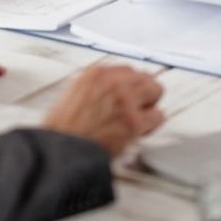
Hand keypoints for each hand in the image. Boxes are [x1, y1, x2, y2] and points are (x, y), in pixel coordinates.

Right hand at [42, 65, 164, 156]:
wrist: (63, 151)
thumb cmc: (65, 130)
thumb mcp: (75, 94)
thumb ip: (98, 86)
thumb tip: (117, 88)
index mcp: (95, 73)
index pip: (127, 69)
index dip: (130, 85)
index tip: (129, 95)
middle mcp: (112, 82)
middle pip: (145, 76)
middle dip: (143, 93)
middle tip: (137, 108)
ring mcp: (125, 100)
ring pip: (156, 90)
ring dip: (149, 106)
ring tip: (137, 120)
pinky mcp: (134, 122)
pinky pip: (158, 116)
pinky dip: (151, 126)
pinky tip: (138, 132)